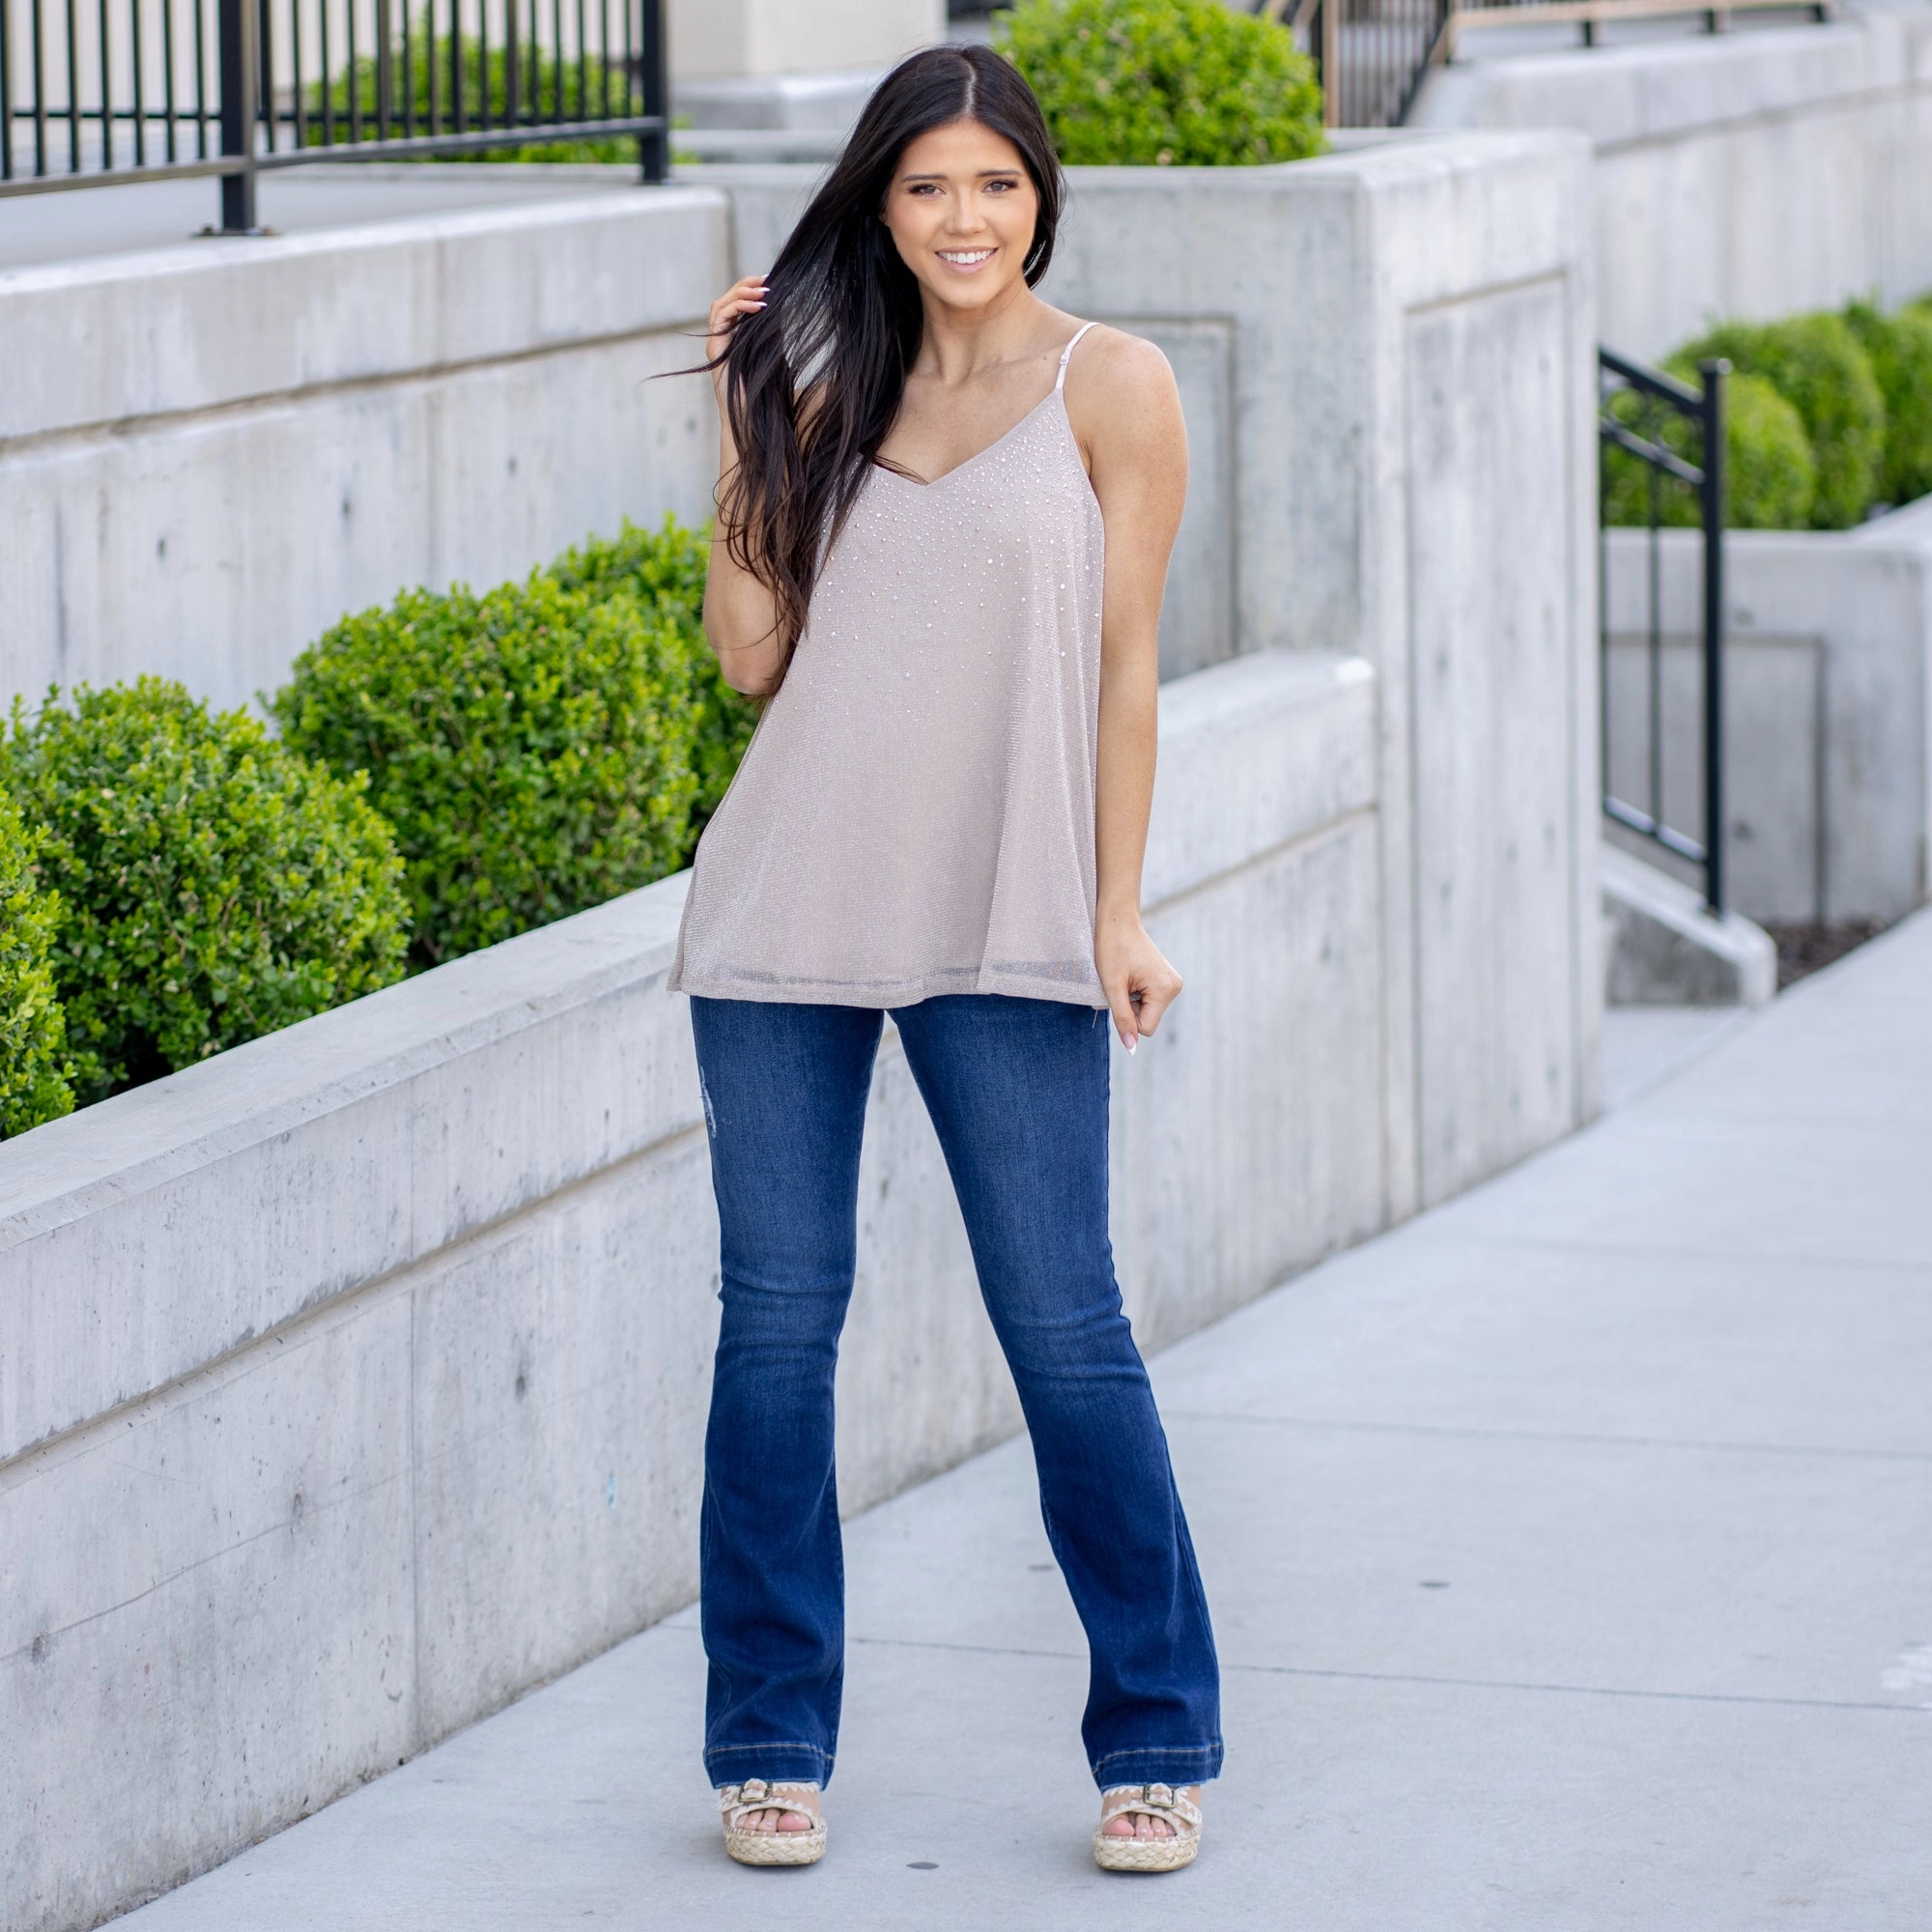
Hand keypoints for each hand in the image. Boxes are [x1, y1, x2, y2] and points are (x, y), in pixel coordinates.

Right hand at [707, 274, 767, 403]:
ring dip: (740, 293)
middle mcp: (721, 339)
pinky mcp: (714, 351)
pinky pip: (720, 319)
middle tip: (766, 280)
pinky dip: (737, 307)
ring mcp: (715, 345)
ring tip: (763, 291)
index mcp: (734, 339)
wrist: (751, 417)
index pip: (736, 305)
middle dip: (745, 285)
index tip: (770, 281)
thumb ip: (771, 334)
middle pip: (725, 301)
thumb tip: (780, 309)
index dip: (750, 289)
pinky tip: (758, 307)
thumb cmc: (763, 392)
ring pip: (719, 306)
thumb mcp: (771, 355)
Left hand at [1095, 909, 1180, 1053]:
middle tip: (1121, 982)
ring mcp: (1173, 983)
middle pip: (1148, 1021)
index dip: (1127, 1018)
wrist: (1118, 921)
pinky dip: (1137, 994)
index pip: (1145, 1028)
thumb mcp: (1113, 987)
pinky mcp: (1167, 980)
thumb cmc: (1112, 949)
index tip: (1119, 994)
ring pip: (1148, 1012)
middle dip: (1131, 1008)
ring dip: (1133, 1000)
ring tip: (1126, 977)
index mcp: (1165, 989)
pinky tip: (1132, 975)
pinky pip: (1150, 1001)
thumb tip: (1131, 1048)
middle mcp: (1175, 987)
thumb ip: (1123, 1019)